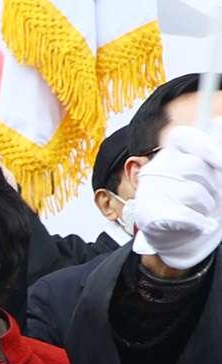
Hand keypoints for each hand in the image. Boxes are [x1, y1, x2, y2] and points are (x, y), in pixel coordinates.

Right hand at [128, 124, 221, 274]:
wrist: (180, 242)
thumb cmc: (198, 206)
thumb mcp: (212, 176)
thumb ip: (214, 152)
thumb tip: (218, 121)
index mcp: (172, 155)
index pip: (182, 136)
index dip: (205, 145)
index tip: (220, 161)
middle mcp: (157, 169)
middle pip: (195, 166)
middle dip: (214, 184)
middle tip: (211, 196)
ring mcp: (150, 192)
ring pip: (193, 193)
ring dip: (208, 207)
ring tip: (202, 213)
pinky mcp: (148, 215)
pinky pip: (185, 216)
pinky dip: (200, 223)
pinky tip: (201, 225)